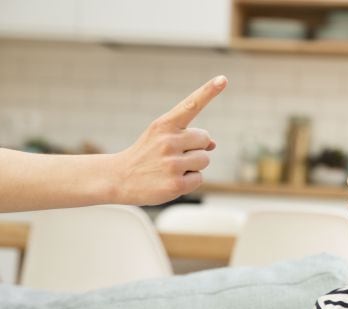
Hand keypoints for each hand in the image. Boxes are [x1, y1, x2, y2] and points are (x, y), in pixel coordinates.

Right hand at [112, 75, 227, 205]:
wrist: (118, 178)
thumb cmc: (146, 155)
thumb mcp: (161, 137)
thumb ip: (187, 136)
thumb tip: (213, 144)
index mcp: (164, 124)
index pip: (191, 105)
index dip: (209, 92)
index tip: (223, 79)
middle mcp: (168, 141)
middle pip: (205, 139)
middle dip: (197, 147)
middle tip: (174, 155)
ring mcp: (171, 164)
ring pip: (205, 159)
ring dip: (194, 165)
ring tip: (171, 169)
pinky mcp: (175, 184)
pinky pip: (199, 178)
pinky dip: (190, 181)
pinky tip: (171, 181)